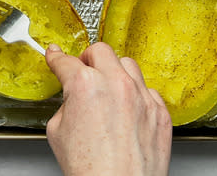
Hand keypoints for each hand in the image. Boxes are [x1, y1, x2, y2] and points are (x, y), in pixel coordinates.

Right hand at [45, 42, 171, 175]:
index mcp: (86, 85)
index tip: (56, 55)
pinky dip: (136, 94)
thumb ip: (66, 104)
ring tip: (108, 87)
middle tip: (82, 69)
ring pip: (128, 65)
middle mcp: (117, 85)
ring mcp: (142, 97)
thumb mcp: (58, 131)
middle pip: (101, 51)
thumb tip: (73, 99)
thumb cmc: (90, 169)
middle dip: (88, 59)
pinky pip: (148, 90)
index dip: (57, 57)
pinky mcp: (159, 112)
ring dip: (114, 71)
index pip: (66, 62)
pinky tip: (128, 108)